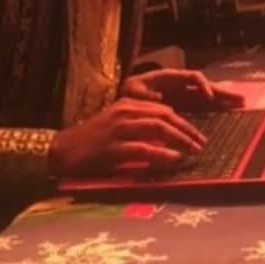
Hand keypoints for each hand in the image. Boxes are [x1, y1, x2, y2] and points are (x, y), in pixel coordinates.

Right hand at [48, 98, 207, 176]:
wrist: (63, 150)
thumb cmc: (93, 140)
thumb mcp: (118, 124)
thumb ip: (141, 124)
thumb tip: (168, 134)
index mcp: (127, 104)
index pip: (164, 109)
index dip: (184, 122)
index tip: (197, 135)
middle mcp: (125, 112)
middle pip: (165, 116)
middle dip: (187, 130)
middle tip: (201, 143)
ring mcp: (118, 129)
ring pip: (158, 128)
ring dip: (180, 140)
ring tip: (194, 150)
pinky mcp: (113, 148)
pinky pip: (143, 149)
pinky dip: (162, 154)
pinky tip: (174, 159)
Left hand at [120, 68, 244, 111]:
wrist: (123, 99)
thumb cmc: (128, 92)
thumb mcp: (131, 91)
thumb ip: (143, 95)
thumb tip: (158, 99)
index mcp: (170, 77)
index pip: (192, 77)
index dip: (202, 85)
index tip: (208, 97)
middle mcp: (181, 84)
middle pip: (206, 85)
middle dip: (222, 92)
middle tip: (241, 99)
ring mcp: (184, 95)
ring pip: (208, 95)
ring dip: (224, 99)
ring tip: (242, 103)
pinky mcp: (184, 105)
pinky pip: (203, 105)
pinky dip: (216, 108)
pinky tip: (229, 111)